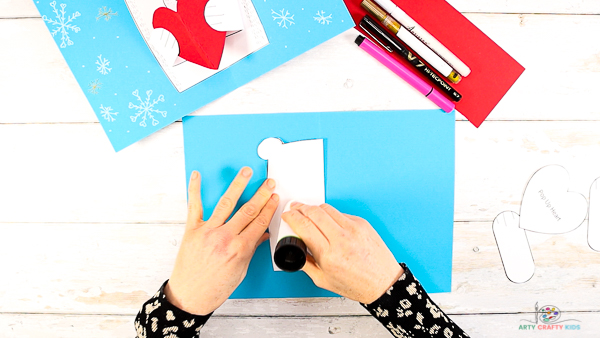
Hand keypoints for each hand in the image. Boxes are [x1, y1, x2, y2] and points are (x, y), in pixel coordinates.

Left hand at [164, 167, 278, 314]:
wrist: (189, 297)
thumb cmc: (214, 288)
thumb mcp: (240, 270)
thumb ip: (251, 249)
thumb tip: (261, 235)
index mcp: (239, 249)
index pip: (259, 222)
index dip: (269, 208)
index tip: (275, 197)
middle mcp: (224, 238)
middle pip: (248, 210)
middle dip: (261, 194)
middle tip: (269, 183)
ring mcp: (207, 231)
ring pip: (227, 203)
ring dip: (238, 185)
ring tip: (246, 172)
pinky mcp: (192, 230)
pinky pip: (194, 206)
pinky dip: (195, 189)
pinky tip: (197, 176)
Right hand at [282, 202, 402, 303]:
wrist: (383, 282)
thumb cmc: (356, 284)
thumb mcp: (323, 280)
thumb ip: (306, 263)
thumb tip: (295, 248)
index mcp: (328, 255)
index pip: (304, 226)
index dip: (291, 217)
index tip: (287, 216)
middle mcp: (341, 239)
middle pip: (313, 212)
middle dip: (299, 208)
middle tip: (294, 209)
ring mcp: (353, 229)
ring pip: (326, 208)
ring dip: (313, 208)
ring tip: (307, 211)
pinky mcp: (362, 224)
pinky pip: (340, 213)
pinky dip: (330, 214)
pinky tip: (327, 220)